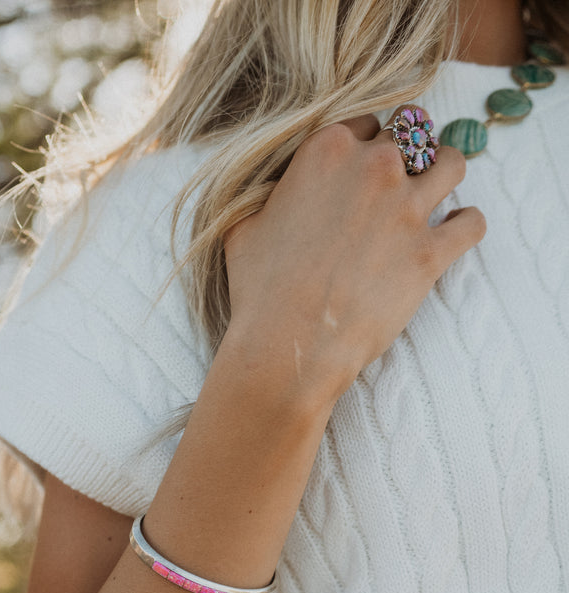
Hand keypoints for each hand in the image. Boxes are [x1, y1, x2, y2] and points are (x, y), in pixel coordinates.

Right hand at [223, 111, 485, 409]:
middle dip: (406, 156)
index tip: (362, 169)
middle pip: (411, 136)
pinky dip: (467, 225)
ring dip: (446, 173)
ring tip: (437, 193)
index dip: (365, 145)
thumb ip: (268, 195)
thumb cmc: (258, 290)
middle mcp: (374, 168)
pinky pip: (471, 223)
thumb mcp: (243, 225)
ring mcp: (408, 210)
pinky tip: (457, 231)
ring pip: (452, 163)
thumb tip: (273, 195)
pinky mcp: (430, 253)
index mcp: (327, 150)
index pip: (365, 124)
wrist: (286, 345)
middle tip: (397, 184)